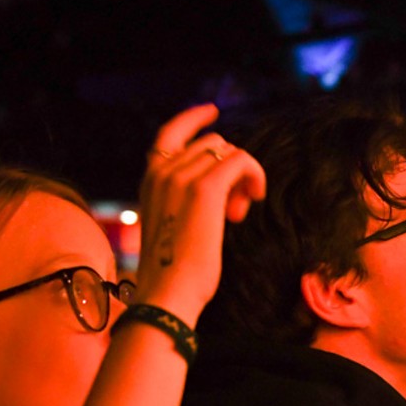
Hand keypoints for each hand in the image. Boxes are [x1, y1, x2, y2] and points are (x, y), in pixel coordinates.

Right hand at [135, 103, 267, 326]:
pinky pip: (241, 161)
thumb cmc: (175, 272)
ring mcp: (180, 177)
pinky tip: (256, 197)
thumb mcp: (174, 226)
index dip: (193, 119)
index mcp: (149, 181)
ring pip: (227, 151)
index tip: (213, 112)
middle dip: (229, 170)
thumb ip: (187, 201)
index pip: (169, 134)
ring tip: (238, 213)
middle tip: (235, 209)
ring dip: (242, 177)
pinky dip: (254, 175)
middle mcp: (161, 172)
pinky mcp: (205, 189)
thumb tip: (225, 188)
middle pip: (211, 144)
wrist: (168, 294)